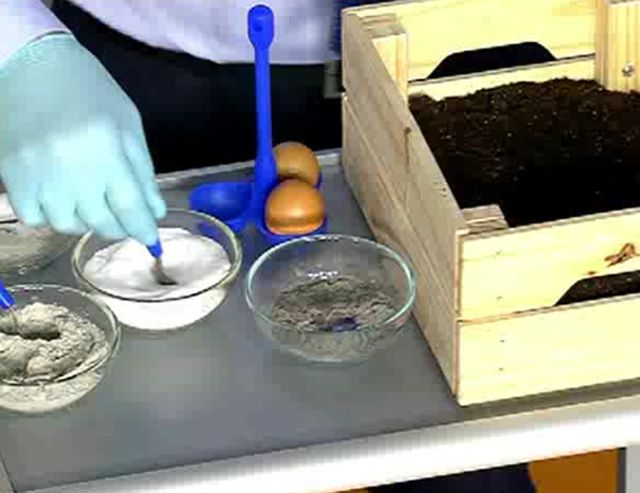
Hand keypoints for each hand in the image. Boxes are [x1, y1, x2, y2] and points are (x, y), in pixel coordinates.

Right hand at [0, 33, 165, 245]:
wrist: (31, 65)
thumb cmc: (90, 92)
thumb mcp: (128, 125)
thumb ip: (142, 172)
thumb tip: (154, 213)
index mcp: (106, 150)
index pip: (131, 207)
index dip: (144, 229)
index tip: (151, 240)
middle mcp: (72, 168)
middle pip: (102, 222)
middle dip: (118, 227)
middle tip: (122, 217)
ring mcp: (38, 174)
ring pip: (67, 225)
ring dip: (85, 222)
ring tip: (90, 202)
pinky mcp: (11, 175)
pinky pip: (34, 218)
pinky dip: (51, 217)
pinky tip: (60, 198)